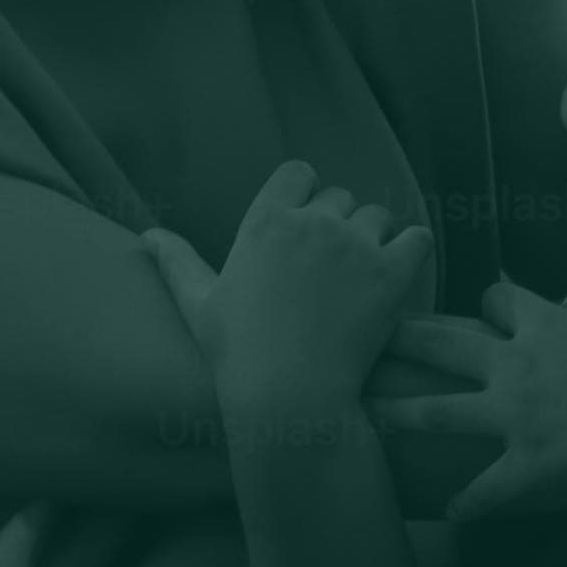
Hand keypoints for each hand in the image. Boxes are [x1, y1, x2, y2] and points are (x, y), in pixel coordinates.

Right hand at [145, 161, 432, 408]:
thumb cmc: (238, 353)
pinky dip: (413, 251)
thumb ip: (177, 262)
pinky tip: (399, 274)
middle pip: (340, 197)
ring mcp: (356, 245)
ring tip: (363, 277)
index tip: (305, 225)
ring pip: (379, 216)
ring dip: (376, 238)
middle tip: (332, 268)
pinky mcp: (393, 271)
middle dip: (339, 223)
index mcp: (266, 222)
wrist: (289, 394)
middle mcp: (313, 223)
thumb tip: (148, 237)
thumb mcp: (198, 303)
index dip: (306, 195)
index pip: (298, 173)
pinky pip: (419, 238)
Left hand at [389, 276, 566, 521]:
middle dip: (401, 341)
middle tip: (367, 342)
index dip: (489, 301)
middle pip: (442, 346)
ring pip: (439, 413)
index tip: (484, 310)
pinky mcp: (532, 462)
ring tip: (366, 421)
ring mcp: (518, 416)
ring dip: (399, 418)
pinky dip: (469, 502)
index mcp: (544, 326)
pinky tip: (452, 513)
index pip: (497, 299)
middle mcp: (517, 366)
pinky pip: (488, 487)